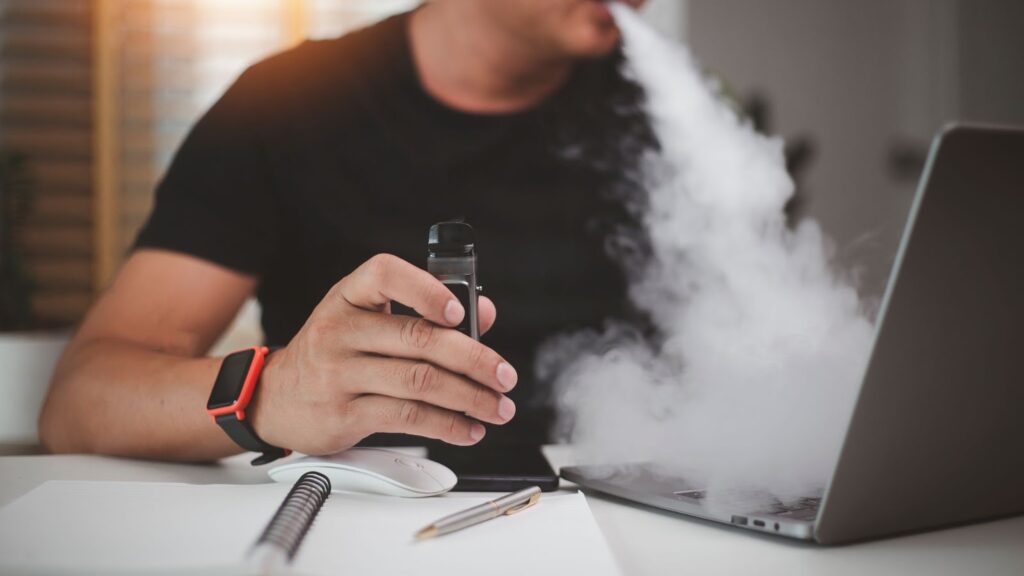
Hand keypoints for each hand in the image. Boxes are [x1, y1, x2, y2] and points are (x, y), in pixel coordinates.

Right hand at [250, 254, 517, 454]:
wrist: (276, 397)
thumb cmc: (336, 351)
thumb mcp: (368, 318)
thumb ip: (425, 311)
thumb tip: (483, 312)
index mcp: (350, 295)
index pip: (386, 275)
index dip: (426, 290)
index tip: (459, 312)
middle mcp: (340, 329)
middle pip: (418, 339)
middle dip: (474, 359)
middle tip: (505, 376)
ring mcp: (339, 372)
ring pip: (419, 382)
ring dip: (469, 398)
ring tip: (497, 407)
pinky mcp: (344, 413)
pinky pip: (407, 417)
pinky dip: (447, 425)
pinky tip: (468, 429)